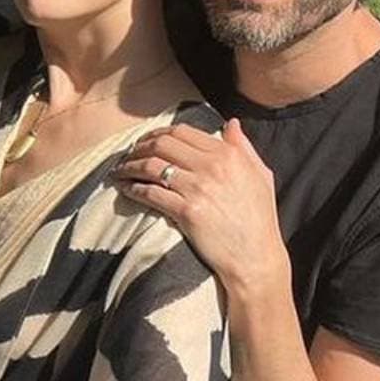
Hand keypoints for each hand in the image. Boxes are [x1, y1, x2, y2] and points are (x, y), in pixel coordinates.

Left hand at [114, 118, 290, 294]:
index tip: (144, 140)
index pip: (182, 132)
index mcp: (228, 155)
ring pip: (151, 167)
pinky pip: (151, 194)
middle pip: (162, 145)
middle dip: (138, 147)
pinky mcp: (187, 211)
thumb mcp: (260, 175)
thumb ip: (243, 147)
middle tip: (127, 155)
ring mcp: (198, 189)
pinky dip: (133, 189)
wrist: (256, 257)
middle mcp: (212, 167)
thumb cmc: (259, 217)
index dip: (157, 133)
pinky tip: (126, 189)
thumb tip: (230, 123)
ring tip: (119, 171)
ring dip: (129, 167)